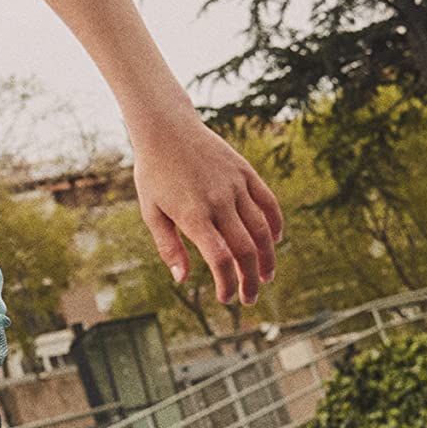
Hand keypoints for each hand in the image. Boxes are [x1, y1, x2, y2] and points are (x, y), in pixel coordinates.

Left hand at [131, 116, 284, 307]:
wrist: (167, 129)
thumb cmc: (154, 174)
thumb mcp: (151, 213)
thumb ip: (169, 247)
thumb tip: (182, 280)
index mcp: (194, 215)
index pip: (220, 258)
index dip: (227, 283)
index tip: (226, 298)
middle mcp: (219, 201)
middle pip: (245, 249)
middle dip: (250, 279)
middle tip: (249, 298)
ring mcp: (236, 185)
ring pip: (262, 229)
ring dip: (268, 257)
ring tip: (266, 277)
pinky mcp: (246, 172)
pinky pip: (268, 202)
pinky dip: (275, 223)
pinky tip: (274, 241)